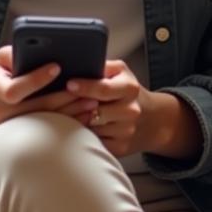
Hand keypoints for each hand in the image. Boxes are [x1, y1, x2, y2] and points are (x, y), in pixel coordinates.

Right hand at [0, 47, 98, 145]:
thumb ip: (17, 54)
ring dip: (70, 113)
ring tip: (91, 103)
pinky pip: (45, 131)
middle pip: (36, 109)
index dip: (36, 79)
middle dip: (64, 99)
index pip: (15, 89)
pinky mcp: (19, 136)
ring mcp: (8, 128)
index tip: (57, 67)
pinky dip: (65, 123)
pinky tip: (83, 116)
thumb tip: (43, 48)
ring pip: (43, 122)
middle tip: (87, 91)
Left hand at [66, 60, 201, 159]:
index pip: (103, 88)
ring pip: (92, 128)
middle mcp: (130, 110)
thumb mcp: (121, 72)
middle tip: (60, 101)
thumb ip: (103, 66)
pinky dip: (85, 135)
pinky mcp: (120, 147)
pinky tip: (79, 128)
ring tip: (68, 113)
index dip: (84, 87)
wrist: (151, 119)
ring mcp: (126, 131)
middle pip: (95, 110)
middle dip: (76, 106)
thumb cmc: (128, 91)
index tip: (69, 84)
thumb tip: (81, 63)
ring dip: (77, 122)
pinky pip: (95, 142)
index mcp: (130, 88)